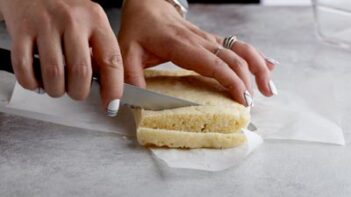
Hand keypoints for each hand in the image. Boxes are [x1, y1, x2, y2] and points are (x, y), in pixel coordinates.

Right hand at [0, 0, 122, 115]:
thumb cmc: (65, 8)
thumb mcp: (89, 20)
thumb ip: (98, 48)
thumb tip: (106, 85)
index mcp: (95, 20)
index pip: (111, 60)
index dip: (114, 88)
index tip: (112, 105)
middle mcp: (72, 21)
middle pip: (81, 72)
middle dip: (79, 93)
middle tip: (76, 92)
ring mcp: (45, 24)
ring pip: (54, 74)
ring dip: (56, 90)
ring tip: (56, 87)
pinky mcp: (21, 29)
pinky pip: (25, 67)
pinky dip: (31, 83)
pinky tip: (36, 80)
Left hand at [119, 0, 276, 106]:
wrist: (147, 6)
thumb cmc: (139, 29)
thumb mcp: (127, 53)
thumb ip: (130, 77)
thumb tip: (132, 102)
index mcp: (181, 45)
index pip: (213, 63)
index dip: (231, 81)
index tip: (241, 100)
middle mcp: (201, 41)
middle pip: (233, 59)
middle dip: (248, 82)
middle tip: (251, 106)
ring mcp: (209, 39)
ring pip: (242, 50)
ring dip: (259, 68)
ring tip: (269, 90)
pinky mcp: (212, 40)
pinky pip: (239, 46)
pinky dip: (256, 57)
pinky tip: (269, 67)